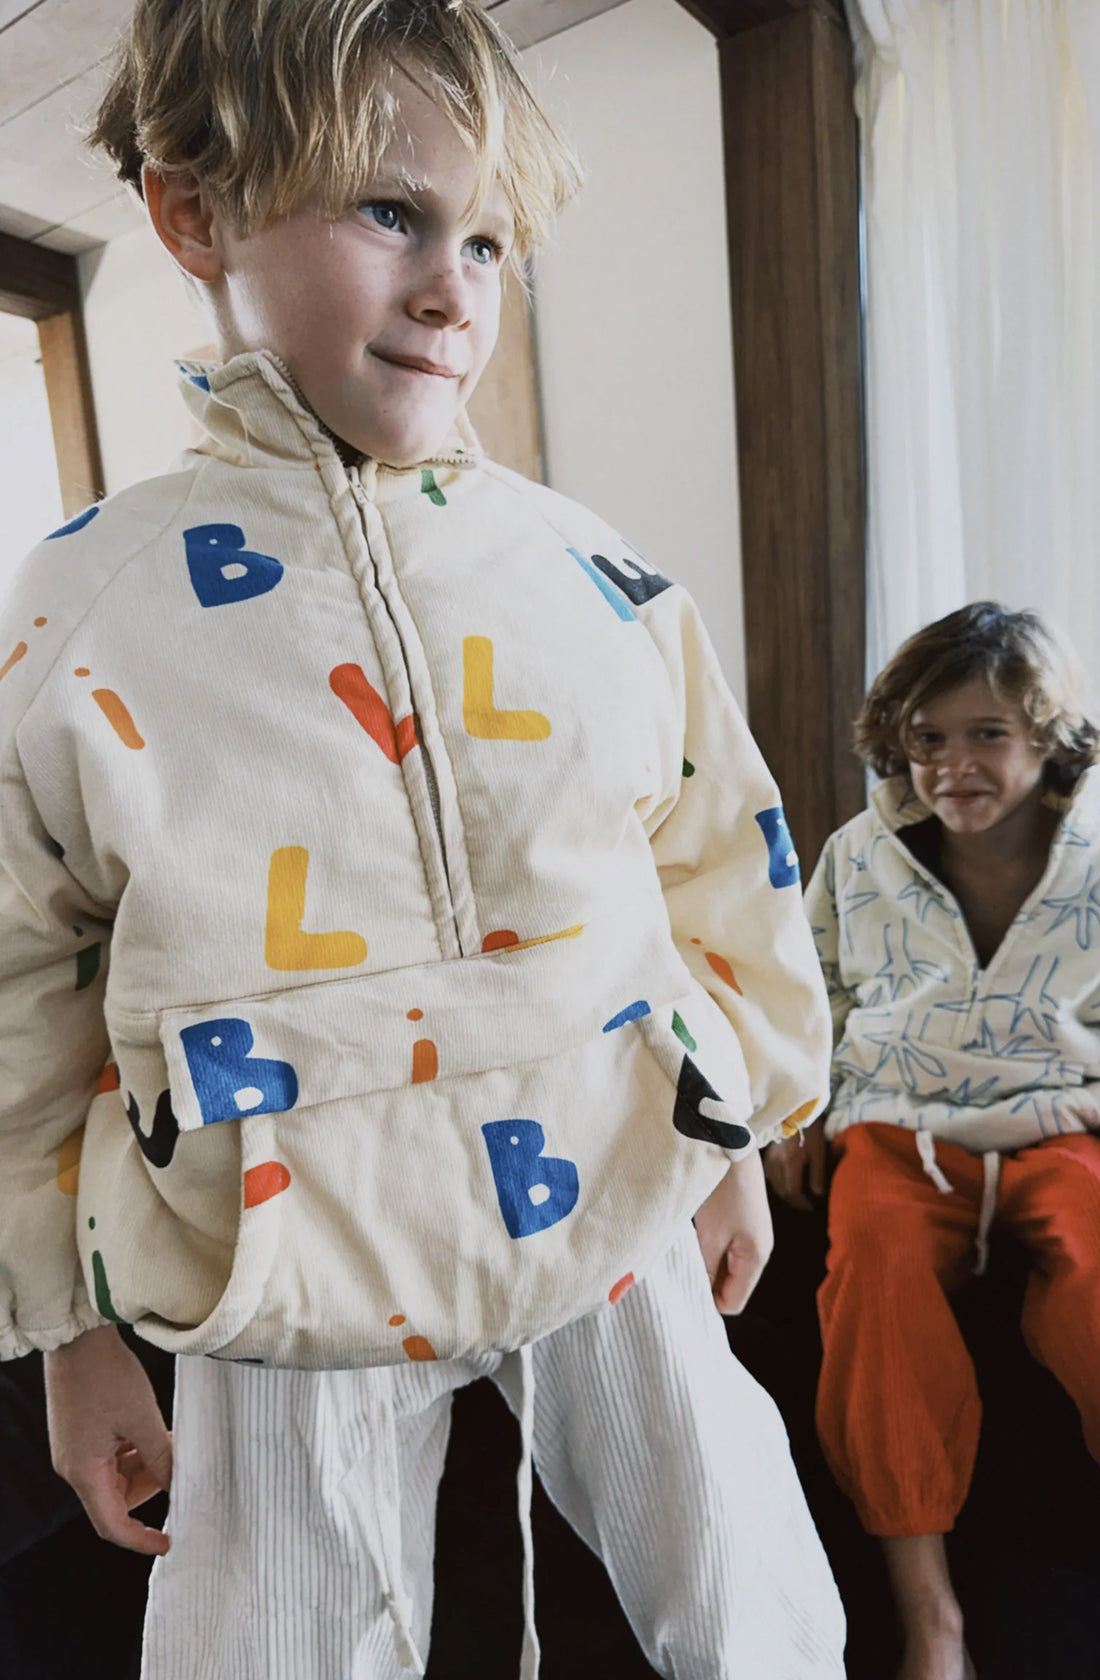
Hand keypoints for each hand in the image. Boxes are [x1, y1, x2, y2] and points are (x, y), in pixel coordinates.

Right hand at [44, 1325, 171, 1555]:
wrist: (78, 1336)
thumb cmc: (105, 1373)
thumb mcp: (142, 1418)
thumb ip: (161, 1457)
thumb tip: (178, 1485)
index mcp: (83, 1471)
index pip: (112, 1525)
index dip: (141, 1539)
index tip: (168, 1542)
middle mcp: (74, 1466)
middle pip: (115, 1500)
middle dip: (150, 1488)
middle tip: (179, 1468)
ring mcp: (75, 1449)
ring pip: (115, 1476)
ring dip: (144, 1467)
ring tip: (170, 1443)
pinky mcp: (80, 1433)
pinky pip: (110, 1456)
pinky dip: (133, 1451)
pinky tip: (155, 1432)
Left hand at [693, 1151, 773, 1314]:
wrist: (731, 1146)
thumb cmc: (722, 1191)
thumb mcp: (710, 1236)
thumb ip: (707, 1270)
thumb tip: (701, 1295)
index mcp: (756, 1259)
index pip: (733, 1302)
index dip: (707, 1302)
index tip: (683, 1290)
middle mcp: (759, 1251)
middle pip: (731, 1286)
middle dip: (707, 1283)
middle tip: (681, 1272)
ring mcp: (752, 1236)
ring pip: (726, 1267)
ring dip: (706, 1264)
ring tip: (686, 1253)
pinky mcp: (743, 1222)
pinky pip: (725, 1248)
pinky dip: (709, 1248)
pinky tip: (694, 1238)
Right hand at [764, 1122, 827, 1211]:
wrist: (795, 1109)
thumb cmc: (810, 1129)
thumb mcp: (818, 1152)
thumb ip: (817, 1174)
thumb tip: (817, 1194)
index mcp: (790, 1164)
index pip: (792, 1192)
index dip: (802, 1204)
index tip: (811, 1208)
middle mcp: (776, 1164)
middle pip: (781, 1191)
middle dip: (793, 1201)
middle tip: (804, 1205)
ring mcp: (769, 1158)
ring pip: (773, 1184)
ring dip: (784, 1193)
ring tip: (796, 1196)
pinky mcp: (767, 1153)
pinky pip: (769, 1174)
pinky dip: (777, 1182)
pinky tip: (785, 1181)